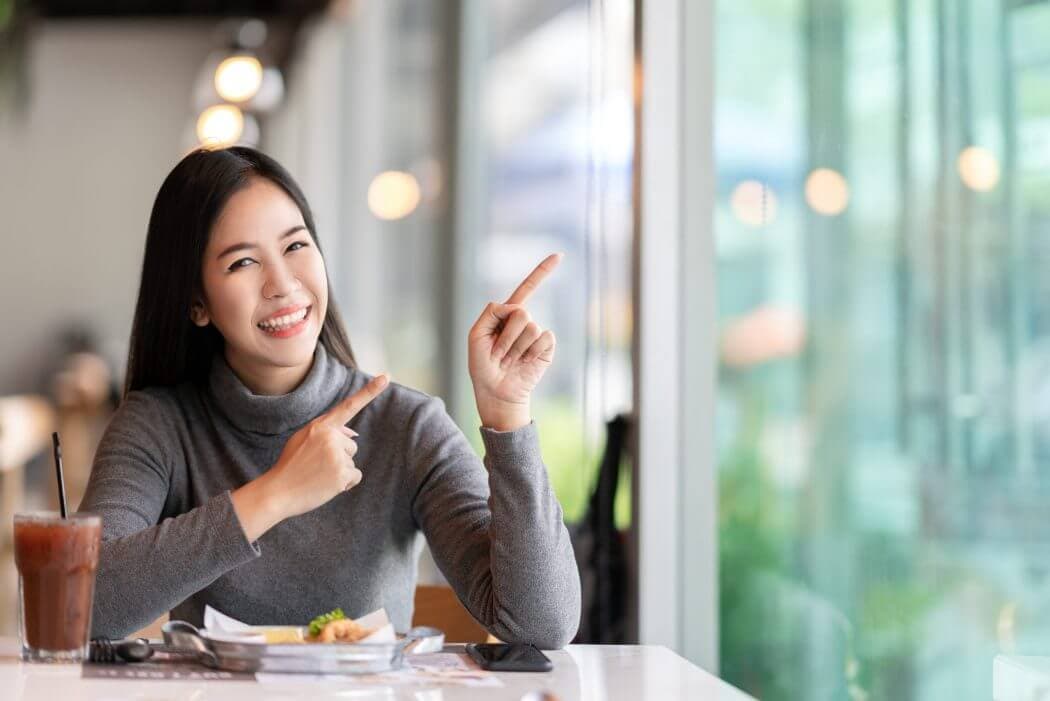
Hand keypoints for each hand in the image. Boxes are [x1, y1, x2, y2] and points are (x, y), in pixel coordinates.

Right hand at [231, 374, 389, 539]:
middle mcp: (330, 437)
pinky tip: (326, 485)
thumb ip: (327, 432)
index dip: (369, 392)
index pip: (348, 406)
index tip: (386, 377)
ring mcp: (336, 455)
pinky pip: (355, 476)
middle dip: (339, 457)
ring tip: (317, 475)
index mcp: (320, 426)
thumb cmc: (291, 466)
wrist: (277, 492)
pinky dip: (344, 483)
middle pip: (351, 445)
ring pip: (352, 461)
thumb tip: (354, 434)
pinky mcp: (341, 473)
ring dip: (340, 470)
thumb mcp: (303, 440)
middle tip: (315, 466)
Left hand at [468, 253, 560, 430]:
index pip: (526, 289)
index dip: (542, 272)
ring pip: (530, 328)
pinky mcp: (547, 348)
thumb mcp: (476, 335)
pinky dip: (530, 353)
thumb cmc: (482, 366)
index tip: (559, 256)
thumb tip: (517, 308)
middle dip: (506, 335)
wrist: (496, 392)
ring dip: (515, 348)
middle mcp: (524, 322)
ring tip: (509, 361)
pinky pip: (543, 339)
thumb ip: (491, 313)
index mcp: (507, 315)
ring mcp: (537, 335)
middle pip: (521, 312)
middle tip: (498, 353)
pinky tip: (524, 363)